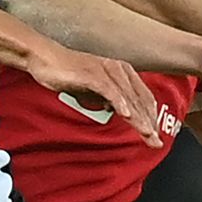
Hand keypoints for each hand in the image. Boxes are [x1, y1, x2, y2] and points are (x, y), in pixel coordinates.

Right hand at [28, 43, 161, 147]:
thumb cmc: (69, 73)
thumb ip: (109, 98)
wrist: (46, 58)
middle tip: (156, 143)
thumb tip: (119, 112)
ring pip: (128, 97)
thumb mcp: (95, 89)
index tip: (155, 137)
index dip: (151, 118)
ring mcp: (106, 70)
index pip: (143, 98)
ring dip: (138, 117)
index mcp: (123, 72)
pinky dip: (119, 103)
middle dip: (149, 123)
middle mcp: (119, 69)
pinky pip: (109, 90)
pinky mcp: (92, 74)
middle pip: (139, 100)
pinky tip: (126, 115)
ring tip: (147, 134)